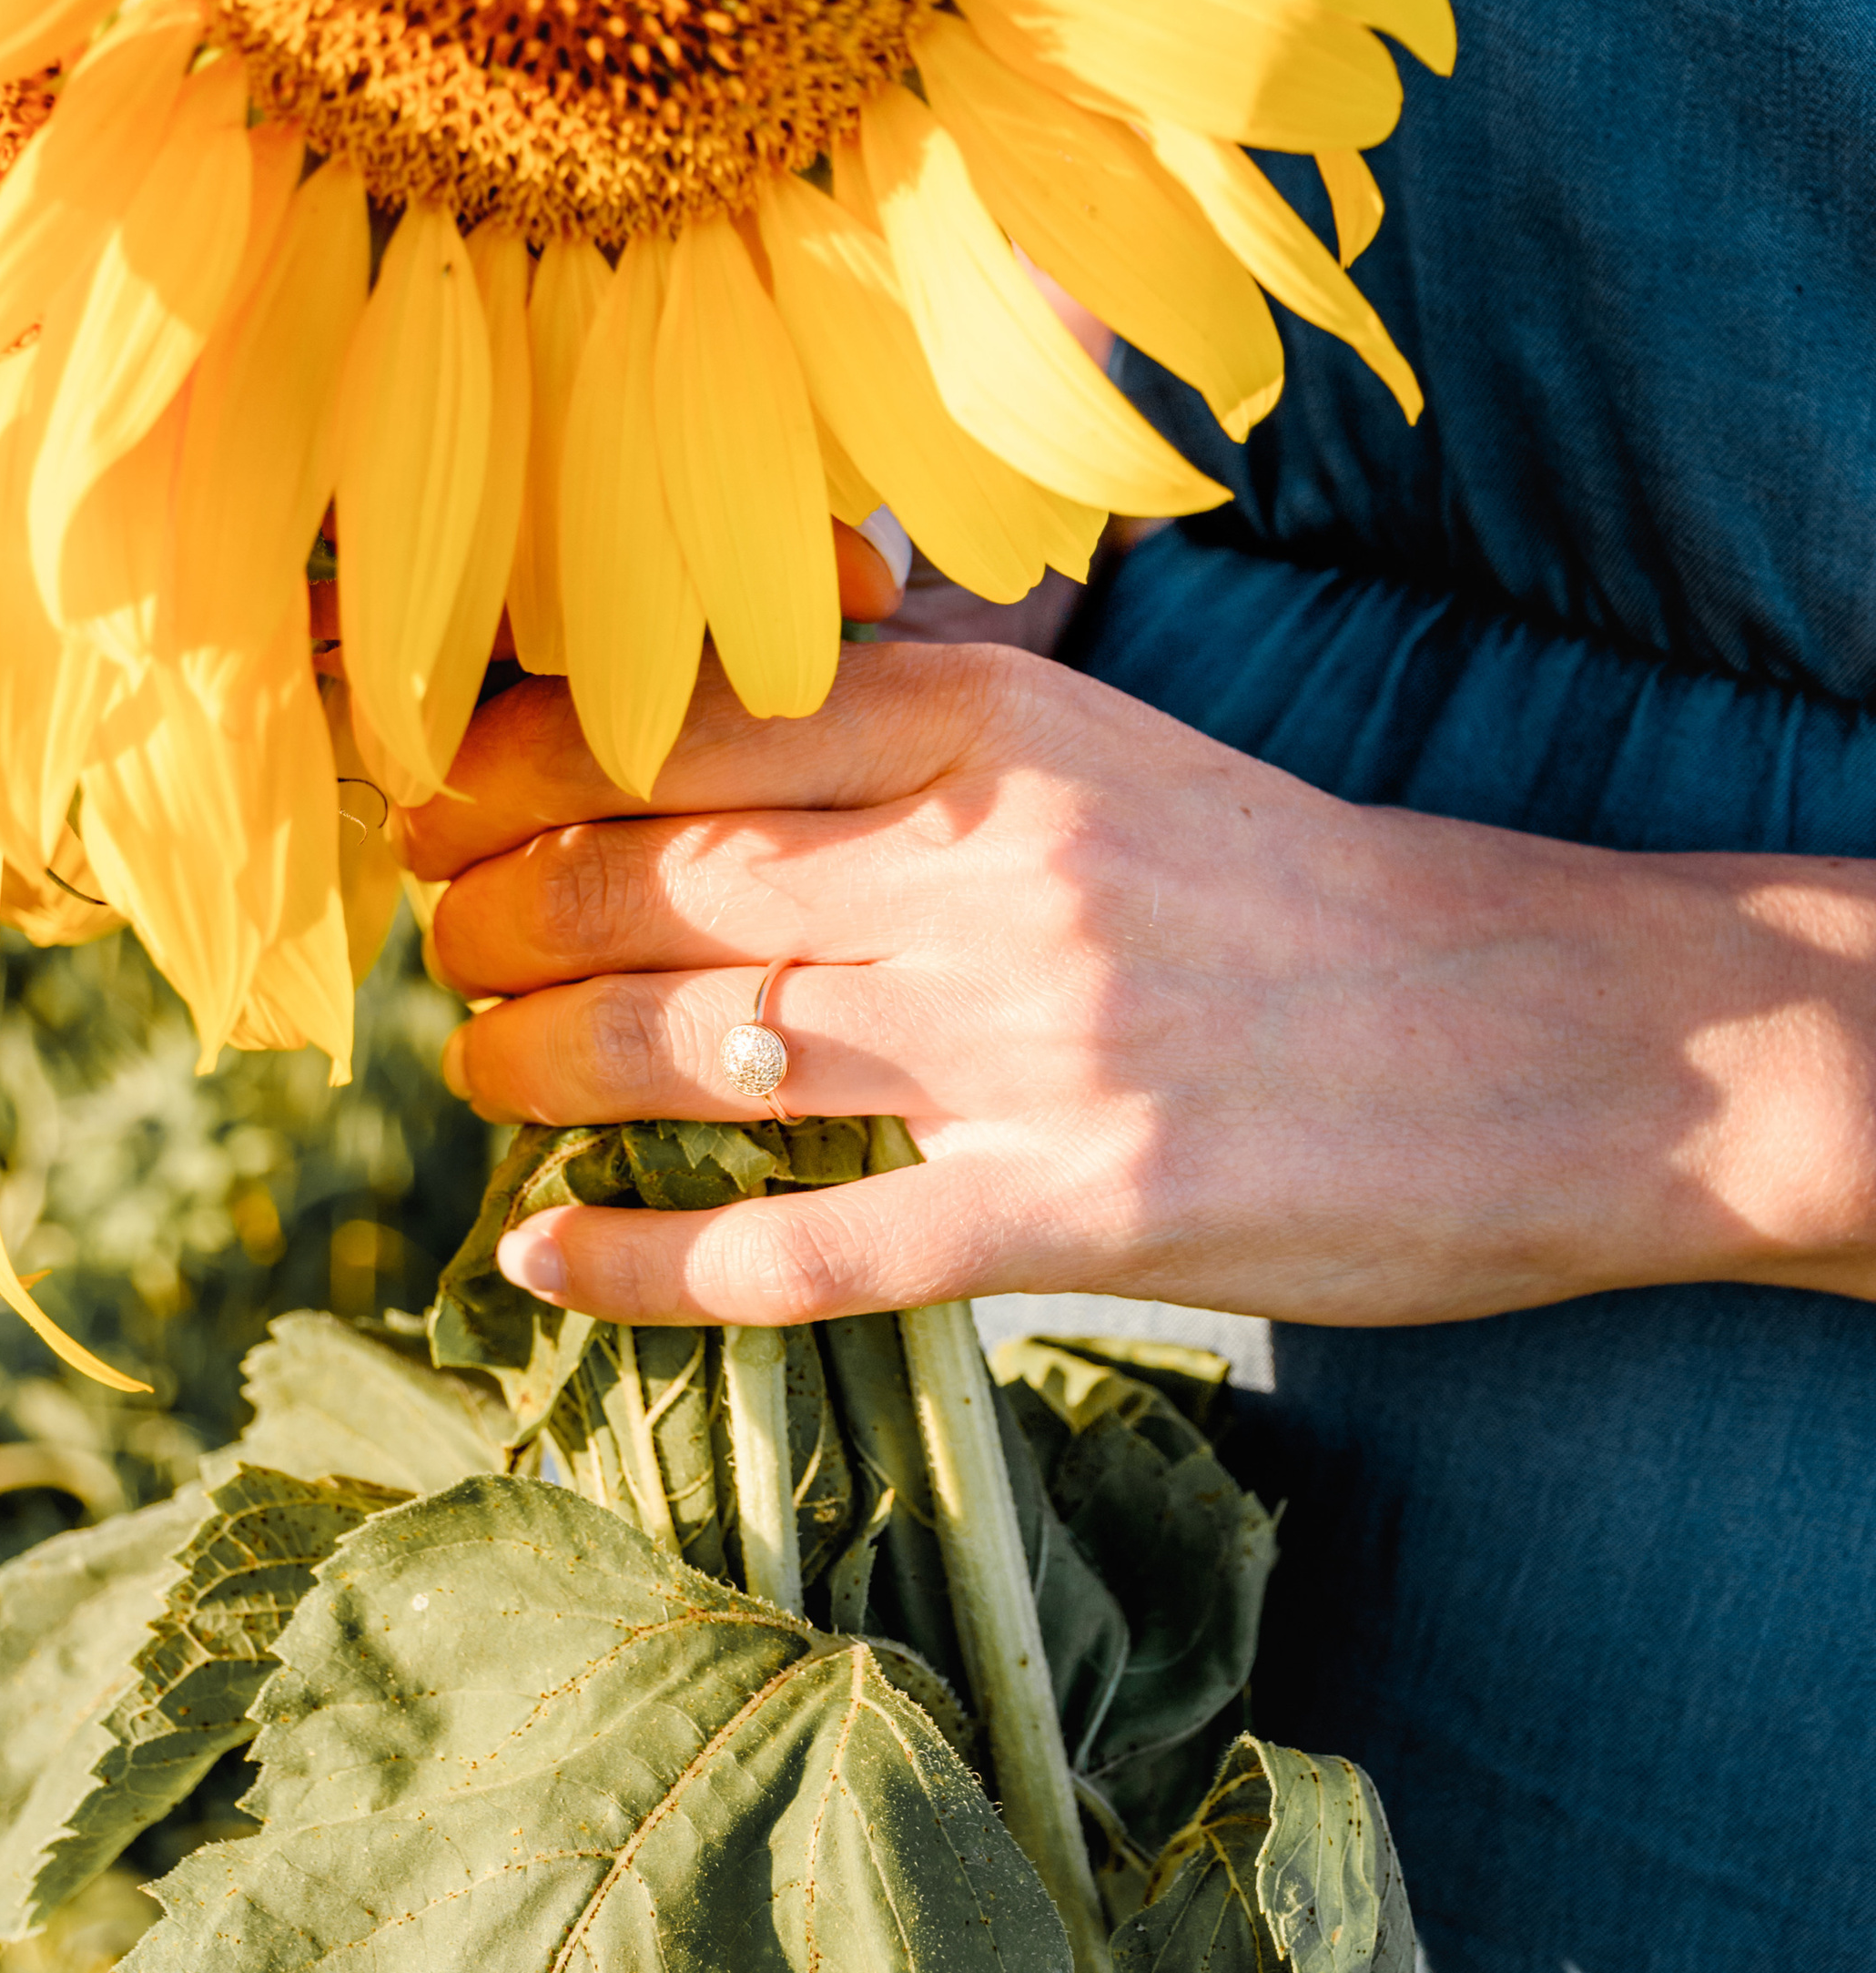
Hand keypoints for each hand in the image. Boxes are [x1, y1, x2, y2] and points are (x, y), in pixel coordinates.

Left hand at [404, 643, 1875, 1326]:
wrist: (1540, 1035)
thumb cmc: (1295, 894)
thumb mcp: (1110, 747)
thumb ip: (917, 724)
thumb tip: (704, 713)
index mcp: (1005, 723)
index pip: (687, 719)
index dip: (517, 763)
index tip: (433, 798)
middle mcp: (994, 866)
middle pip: (661, 881)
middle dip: (502, 915)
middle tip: (442, 943)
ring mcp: (1028, 1046)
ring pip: (695, 1044)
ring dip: (540, 1063)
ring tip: (477, 1075)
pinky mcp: (1071, 1211)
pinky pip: (805, 1246)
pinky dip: (647, 1259)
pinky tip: (540, 1259)